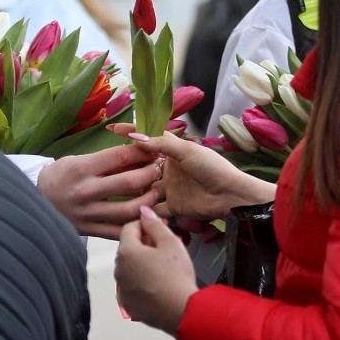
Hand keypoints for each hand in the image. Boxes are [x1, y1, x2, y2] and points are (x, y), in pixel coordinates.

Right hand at [37, 145, 162, 239]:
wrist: (36, 200)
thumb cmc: (61, 176)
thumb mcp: (79, 160)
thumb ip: (107, 161)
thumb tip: (140, 153)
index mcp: (82, 168)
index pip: (120, 156)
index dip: (143, 151)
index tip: (154, 149)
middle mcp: (85, 191)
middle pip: (129, 182)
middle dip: (151, 174)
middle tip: (159, 169)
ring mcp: (88, 213)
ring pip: (128, 210)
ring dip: (148, 201)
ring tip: (155, 193)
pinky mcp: (89, 230)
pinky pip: (118, 231)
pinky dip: (136, 225)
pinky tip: (147, 217)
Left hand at [114, 207, 197, 333]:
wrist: (180, 310)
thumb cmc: (176, 274)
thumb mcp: (170, 242)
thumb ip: (154, 224)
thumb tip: (143, 211)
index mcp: (126, 251)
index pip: (129, 227)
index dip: (146, 224)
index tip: (161, 227)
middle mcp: (118, 269)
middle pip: (128, 248)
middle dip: (144, 243)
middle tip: (166, 246)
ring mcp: (121, 289)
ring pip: (129, 267)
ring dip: (142, 262)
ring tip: (163, 266)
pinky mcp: (127, 304)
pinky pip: (131, 286)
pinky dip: (140, 282)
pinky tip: (156, 284)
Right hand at [119, 130, 276, 220]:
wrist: (230, 195)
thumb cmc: (213, 168)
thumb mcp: (187, 150)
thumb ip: (162, 144)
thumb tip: (136, 136)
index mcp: (174, 152)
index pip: (149, 140)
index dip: (133, 134)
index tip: (114, 129)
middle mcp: (169, 170)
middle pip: (143, 167)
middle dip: (128, 166)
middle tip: (109, 167)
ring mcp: (170, 189)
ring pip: (145, 189)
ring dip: (134, 190)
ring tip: (115, 190)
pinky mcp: (173, 207)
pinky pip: (155, 209)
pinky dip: (145, 210)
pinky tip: (130, 210)